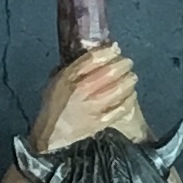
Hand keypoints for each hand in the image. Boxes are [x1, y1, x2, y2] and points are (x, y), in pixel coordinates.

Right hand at [27, 45, 147, 153]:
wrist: (51, 133)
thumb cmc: (54, 104)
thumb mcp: (57, 80)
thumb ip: (73, 68)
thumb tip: (96, 54)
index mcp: (69, 78)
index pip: (93, 59)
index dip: (108, 52)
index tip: (116, 49)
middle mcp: (82, 90)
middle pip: (110, 71)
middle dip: (123, 64)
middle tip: (128, 63)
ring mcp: (93, 106)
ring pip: (120, 88)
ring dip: (129, 80)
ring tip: (132, 77)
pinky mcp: (101, 121)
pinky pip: (122, 107)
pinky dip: (130, 99)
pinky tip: (131, 94)